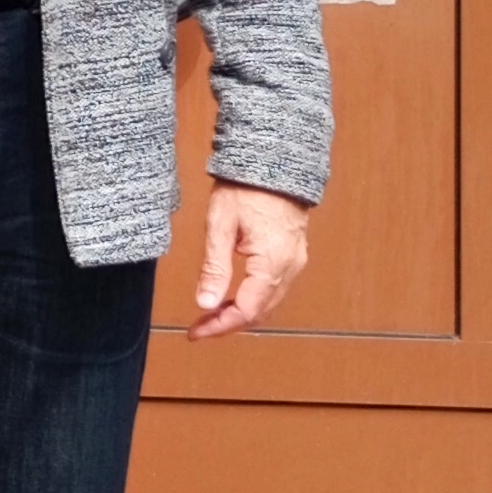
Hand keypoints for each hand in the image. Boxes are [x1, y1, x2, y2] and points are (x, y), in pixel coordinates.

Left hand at [185, 182, 309, 340]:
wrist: (274, 160)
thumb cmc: (246, 186)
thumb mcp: (221, 224)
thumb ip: (214, 267)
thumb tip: (206, 304)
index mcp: (272, 262)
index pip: (247, 311)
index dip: (220, 326)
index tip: (196, 332)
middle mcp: (290, 267)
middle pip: (260, 312)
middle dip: (228, 323)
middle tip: (199, 327)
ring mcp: (295, 261)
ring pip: (268, 303)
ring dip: (240, 313)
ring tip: (210, 315)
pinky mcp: (293, 254)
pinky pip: (274, 288)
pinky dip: (253, 299)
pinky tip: (232, 296)